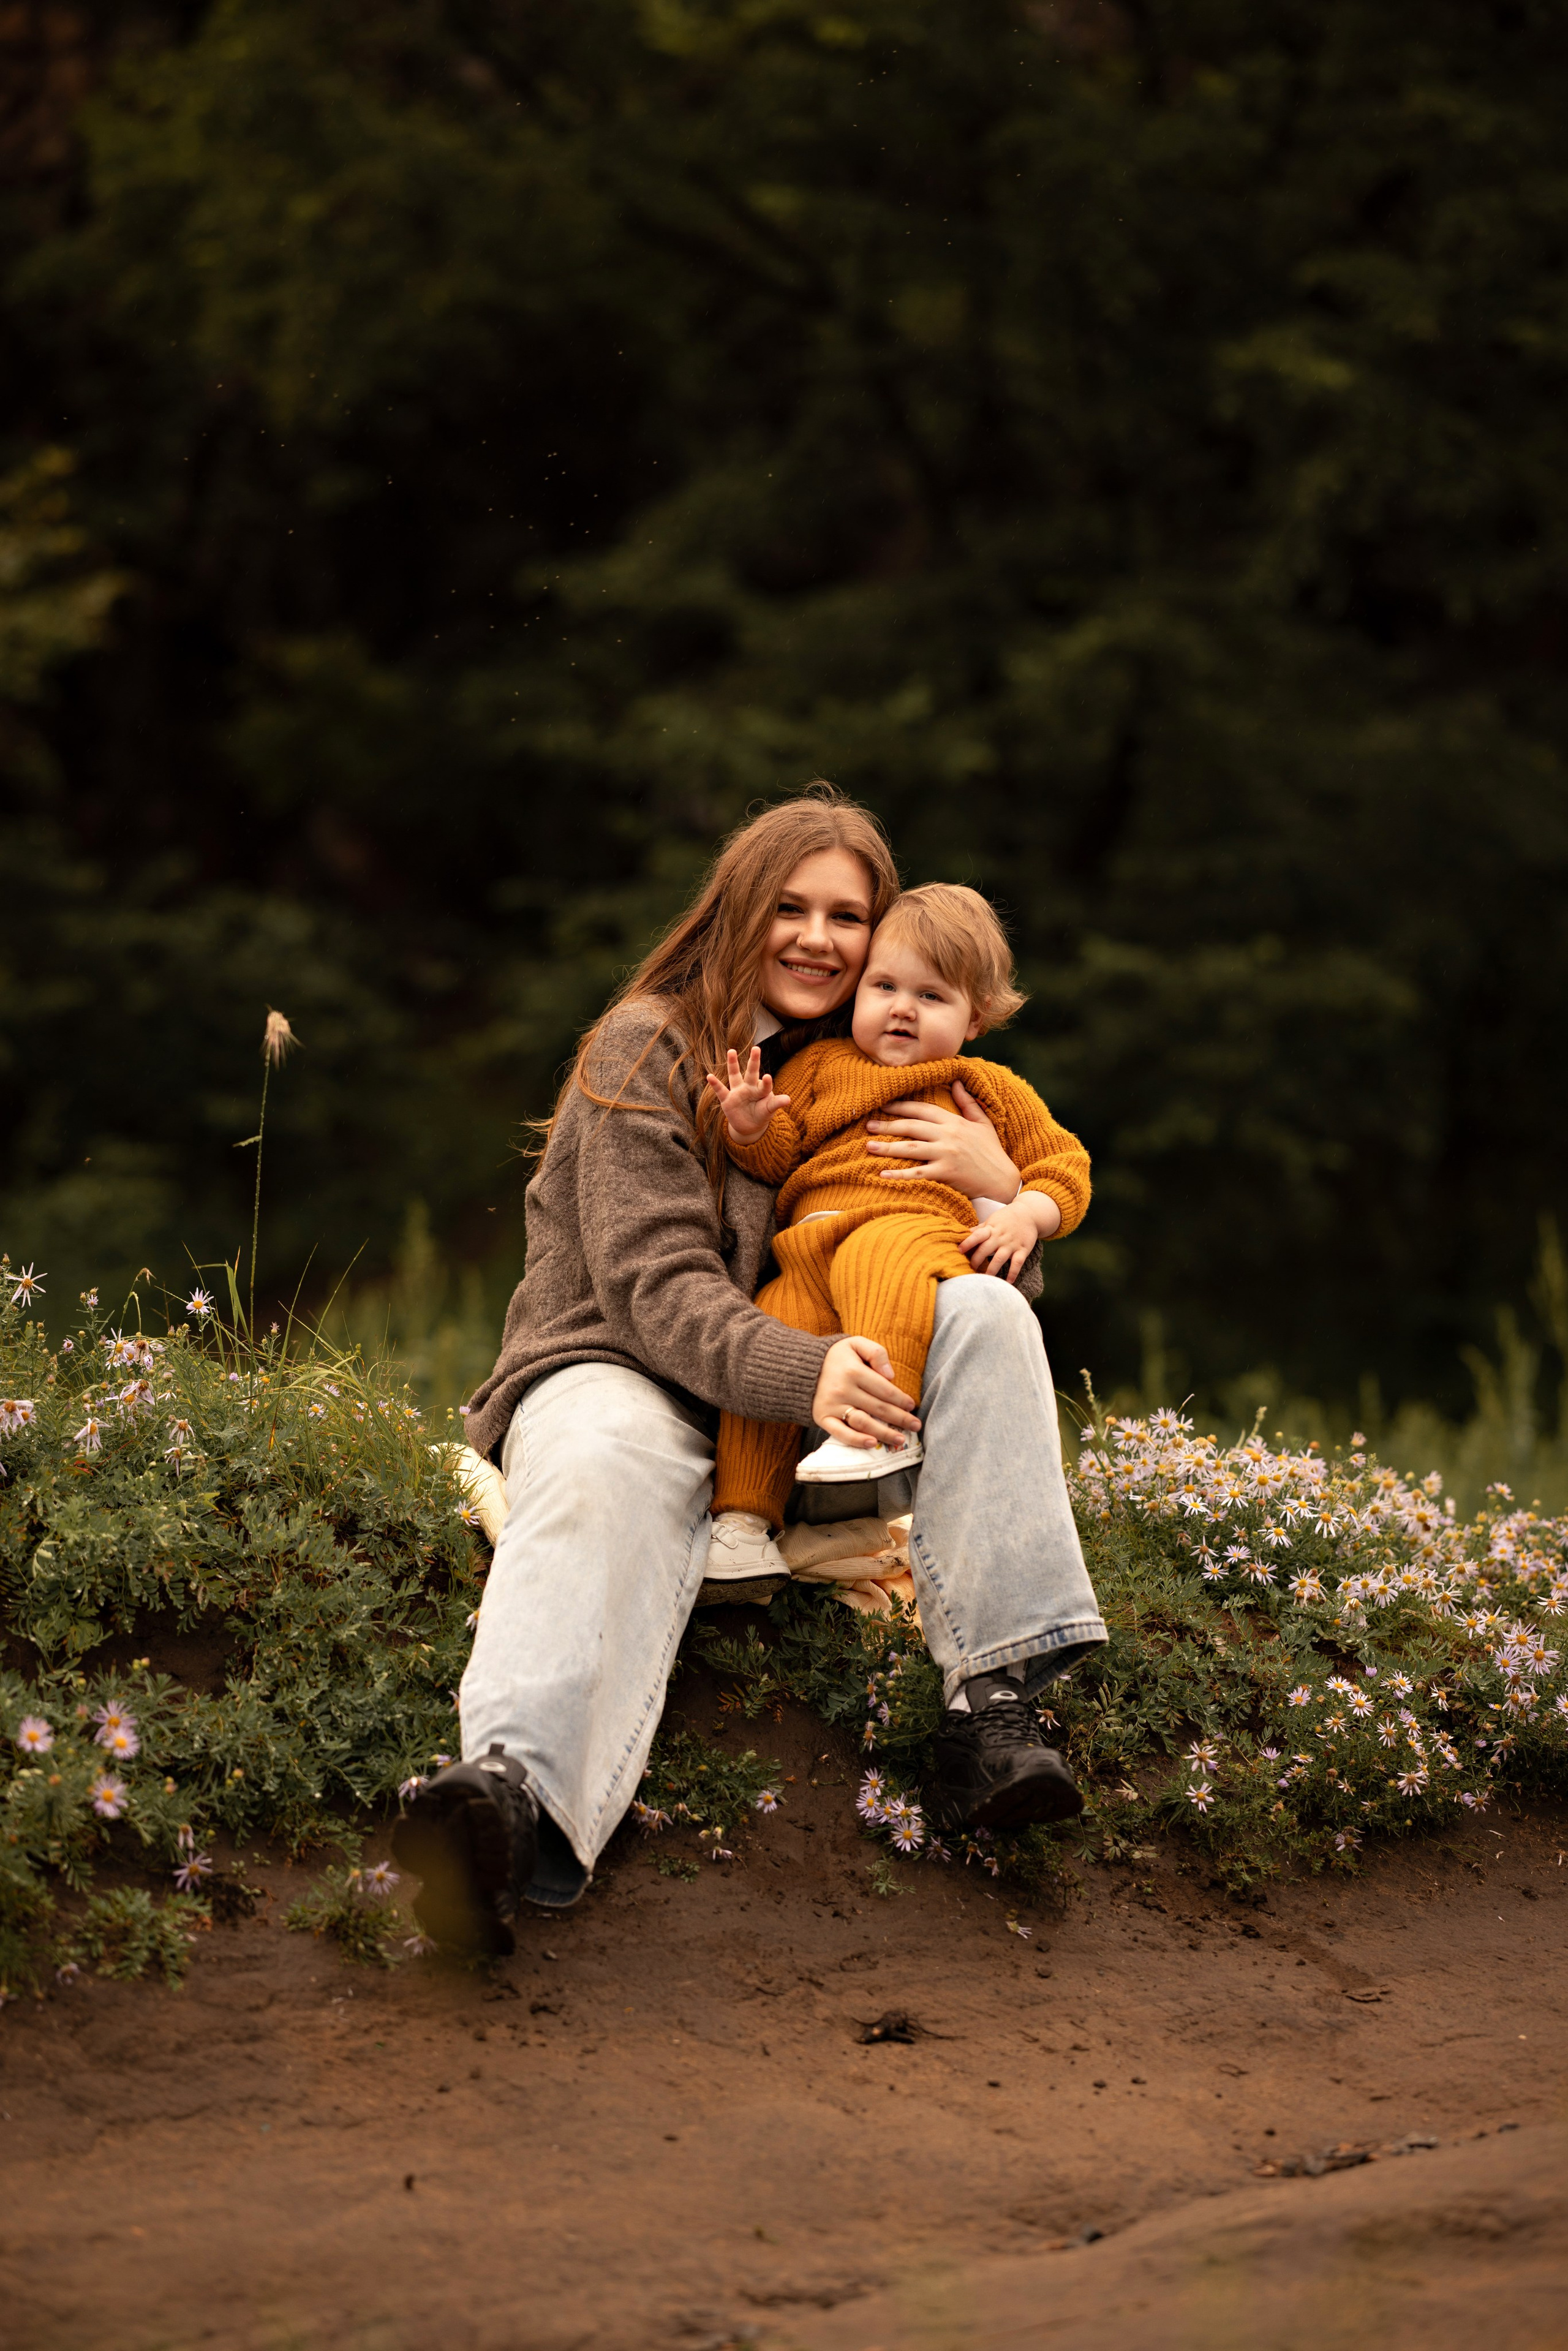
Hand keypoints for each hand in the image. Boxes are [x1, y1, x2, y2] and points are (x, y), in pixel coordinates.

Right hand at [705, 1046, 789, 1142]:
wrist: (749, 1126)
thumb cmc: (761, 1114)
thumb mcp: (769, 1110)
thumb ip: (776, 1103)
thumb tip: (789, 1099)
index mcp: (761, 1090)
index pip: (765, 1085)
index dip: (766, 1082)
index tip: (768, 1077)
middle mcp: (749, 1087)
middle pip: (751, 1072)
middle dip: (753, 1061)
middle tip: (756, 1048)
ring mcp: (737, 1092)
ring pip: (734, 1075)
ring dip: (732, 1064)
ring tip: (731, 1051)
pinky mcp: (727, 1100)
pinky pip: (720, 1090)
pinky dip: (715, 1084)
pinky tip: (709, 1076)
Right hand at [809, 1335, 920, 1450]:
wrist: (799, 1366)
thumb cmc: (834, 1356)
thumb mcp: (855, 1343)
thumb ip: (876, 1353)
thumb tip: (891, 1375)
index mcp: (853, 1371)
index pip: (885, 1390)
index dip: (901, 1399)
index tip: (912, 1406)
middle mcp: (843, 1390)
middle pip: (879, 1408)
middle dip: (900, 1419)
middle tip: (915, 1425)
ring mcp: (832, 1405)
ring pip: (863, 1423)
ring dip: (884, 1433)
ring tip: (900, 1440)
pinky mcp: (822, 1418)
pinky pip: (840, 1433)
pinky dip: (856, 1440)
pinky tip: (871, 1443)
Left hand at [865, 1080, 1020, 1196]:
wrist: (1003, 1181)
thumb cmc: (992, 1153)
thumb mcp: (983, 1123)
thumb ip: (968, 1103)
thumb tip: (958, 1082)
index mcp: (955, 1122)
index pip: (923, 1109)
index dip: (901, 1107)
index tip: (883, 1106)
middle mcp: (949, 1135)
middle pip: (912, 1127)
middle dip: (888, 1125)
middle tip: (867, 1125)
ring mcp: (947, 1154)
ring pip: (911, 1148)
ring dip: (887, 1147)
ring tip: (868, 1146)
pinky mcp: (946, 1173)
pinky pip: (918, 1173)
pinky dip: (899, 1174)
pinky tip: (883, 1174)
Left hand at [957, 1191, 1060, 1282]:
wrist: (1029, 1213)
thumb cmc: (1006, 1218)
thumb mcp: (992, 1220)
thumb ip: (980, 1229)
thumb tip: (964, 1234)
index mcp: (991, 1229)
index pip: (977, 1235)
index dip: (968, 1242)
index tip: (959, 1250)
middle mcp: (1000, 1237)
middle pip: (985, 1249)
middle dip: (976, 1260)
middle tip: (969, 1270)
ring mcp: (1012, 1244)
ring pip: (1000, 1258)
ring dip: (992, 1269)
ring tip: (985, 1279)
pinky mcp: (1023, 1249)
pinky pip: (1017, 1263)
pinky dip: (1013, 1272)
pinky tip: (1008, 1282)